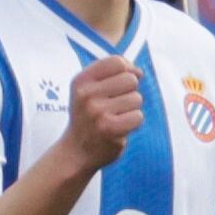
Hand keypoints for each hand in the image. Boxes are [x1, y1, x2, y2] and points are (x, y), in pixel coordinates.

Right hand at [59, 56, 142, 170]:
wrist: (75, 152)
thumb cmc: (87, 117)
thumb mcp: (87, 90)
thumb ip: (110, 75)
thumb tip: (138, 72)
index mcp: (81, 81)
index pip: (117, 62)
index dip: (128, 69)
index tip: (125, 81)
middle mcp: (86, 94)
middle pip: (130, 80)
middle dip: (130, 91)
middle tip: (116, 105)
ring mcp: (97, 112)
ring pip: (136, 98)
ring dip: (132, 109)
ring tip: (116, 117)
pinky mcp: (109, 129)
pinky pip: (138, 116)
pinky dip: (133, 122)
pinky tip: (120, 128)